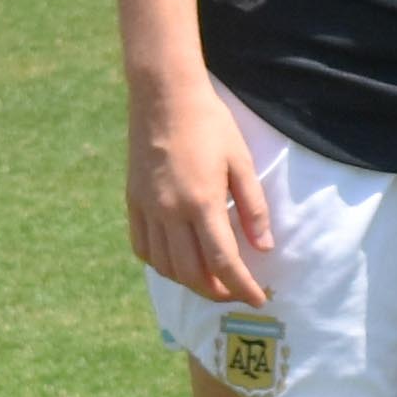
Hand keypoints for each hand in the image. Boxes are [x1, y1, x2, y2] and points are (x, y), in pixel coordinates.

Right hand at [129, 83, 275, 306]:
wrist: (164, 97)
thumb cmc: (210, 125)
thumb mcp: (242, 162)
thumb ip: (253, 208)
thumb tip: (264, 248)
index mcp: (202, 202)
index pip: (223, 261)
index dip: (242, 287)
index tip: (258, 300)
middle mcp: (170, 212)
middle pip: (191, 272)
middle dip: (217, 292)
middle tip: (236, 293)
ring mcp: (147, 208)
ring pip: (165, 266)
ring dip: (189, 282)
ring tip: (211, 282)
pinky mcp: (132, 201)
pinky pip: (143, 247)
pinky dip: (161, 265)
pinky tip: (177, 263)